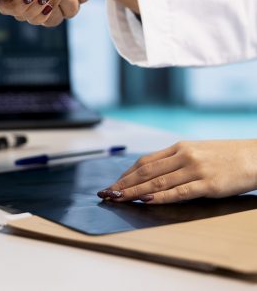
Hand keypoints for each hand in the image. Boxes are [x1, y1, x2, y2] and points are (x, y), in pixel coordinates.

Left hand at [96, 140, 256, 204]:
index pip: (145, 161)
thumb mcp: (197, 152)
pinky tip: (146, 201)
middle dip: (124, 183)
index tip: (113, 184)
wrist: (254, 157)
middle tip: (107, 193)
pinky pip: (179, 192)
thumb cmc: (226, 156)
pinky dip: (160, 197)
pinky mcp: (208, 184)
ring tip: (120, 199)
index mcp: (179, 147)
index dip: (126, 174)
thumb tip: (153, 174)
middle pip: (146, 171)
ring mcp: (195, 169)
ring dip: (135, 191)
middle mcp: (184, 156)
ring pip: (158, 181)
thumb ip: (176, 161)